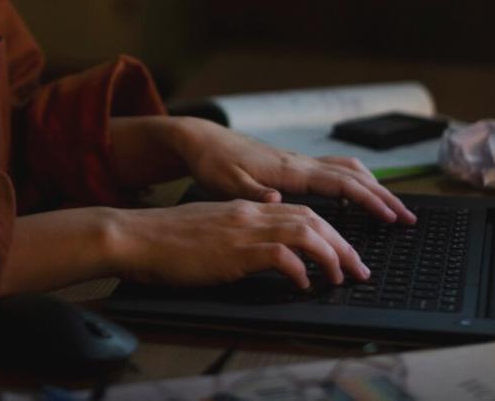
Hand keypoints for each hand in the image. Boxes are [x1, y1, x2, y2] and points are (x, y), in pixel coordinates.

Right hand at [110, 200, 369, 289]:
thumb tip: (261, 253)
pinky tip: (304, 285)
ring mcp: (243, 229)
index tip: (343, 252)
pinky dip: (300, 270)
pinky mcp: (234, 250)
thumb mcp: (210, 231)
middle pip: (312, 220)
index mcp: (245, 208)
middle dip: (342, 244)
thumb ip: (237, 235)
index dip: (328, 231)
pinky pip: (280, 256)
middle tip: (359, 268)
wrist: (136, 236)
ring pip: (305, 232)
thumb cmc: (165, 241)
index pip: (299, 212)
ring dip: (331, 255)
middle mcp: (250, 213)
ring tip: (342, 277)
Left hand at [170, 117, 416, 223]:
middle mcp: (301, 162)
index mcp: (291, 170)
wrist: (202, 139)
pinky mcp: (293, 164)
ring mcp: (299, 161)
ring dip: (373, 186)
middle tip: (408, 218)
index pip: (342, 185)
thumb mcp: (226, 183)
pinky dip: (355, 181)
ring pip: (347, 169)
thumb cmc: (212, 163)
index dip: (370, 201)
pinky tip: (357, 194)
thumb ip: (254, 194)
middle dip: (384, 196)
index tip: (392, 217)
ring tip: (391, 207)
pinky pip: (334, 170)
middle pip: (354, 176)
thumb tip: (280, 202)